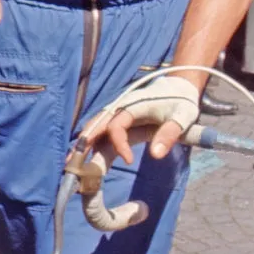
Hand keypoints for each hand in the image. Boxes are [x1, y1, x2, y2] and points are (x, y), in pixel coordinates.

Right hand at [82, 75, 200, 165]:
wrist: (181, 89)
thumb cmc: (182, 102)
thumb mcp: (182, 117)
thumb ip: (170, 134)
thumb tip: (156, 155)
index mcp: (132, 105)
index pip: (116, 126)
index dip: (119, 144)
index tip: (129, 160)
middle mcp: (121, 108)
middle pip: (97, 125)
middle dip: (84, 143)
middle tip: (71, 163)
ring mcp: (119, 115)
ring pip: (97, 129)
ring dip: (84, 145)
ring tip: (71, 164)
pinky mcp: (122, 122)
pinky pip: (104, 134)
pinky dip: (94, 145)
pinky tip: (86, 160)